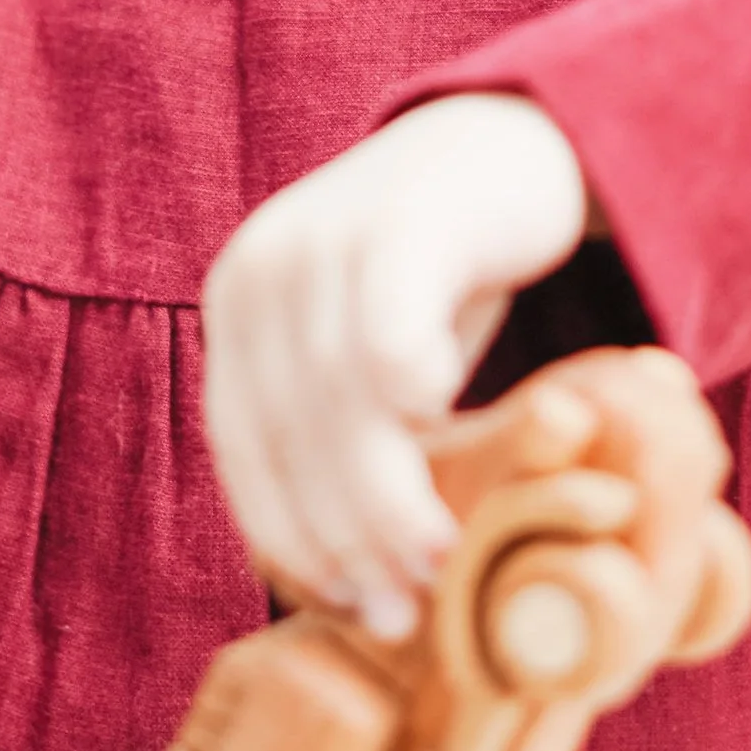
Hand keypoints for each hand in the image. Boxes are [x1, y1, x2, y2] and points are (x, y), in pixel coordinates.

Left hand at [202, 92, 591, 640]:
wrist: (511, 142)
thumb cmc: (441, 277)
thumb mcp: (372, 355)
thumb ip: (346, 439)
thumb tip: (353, 592)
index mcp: (239, 308)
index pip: (242, 448)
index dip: (288, 538)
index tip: (343, 606)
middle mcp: (263, 270)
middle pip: (288, 432)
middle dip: (343, 537)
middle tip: (404, 608)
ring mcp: (326, 237)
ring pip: (336, 398)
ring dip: (386, 493)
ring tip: (438, 557)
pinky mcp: (400, 219)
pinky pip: (388, 326)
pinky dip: (409, 388)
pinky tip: (450, 424)